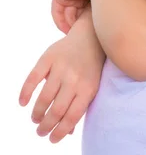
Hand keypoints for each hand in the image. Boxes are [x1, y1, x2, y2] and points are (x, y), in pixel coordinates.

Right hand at [19, 7, 104, 142]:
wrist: (91, 37)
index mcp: (88, 88)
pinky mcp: (48, 58)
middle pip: (56, 110)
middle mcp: (75, 79)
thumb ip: (80, 107)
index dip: (60, 131)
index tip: (52, 139)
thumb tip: (68, 132)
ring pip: (44, 97)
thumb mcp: (91, 86)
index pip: (72, 116)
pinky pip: (32, 78)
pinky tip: (23, 103)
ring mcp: (61, 68)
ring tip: (35, 119)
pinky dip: (25, 93)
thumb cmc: (91, 68)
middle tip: (40, 132)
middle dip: (46, 126)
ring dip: (36, 113)